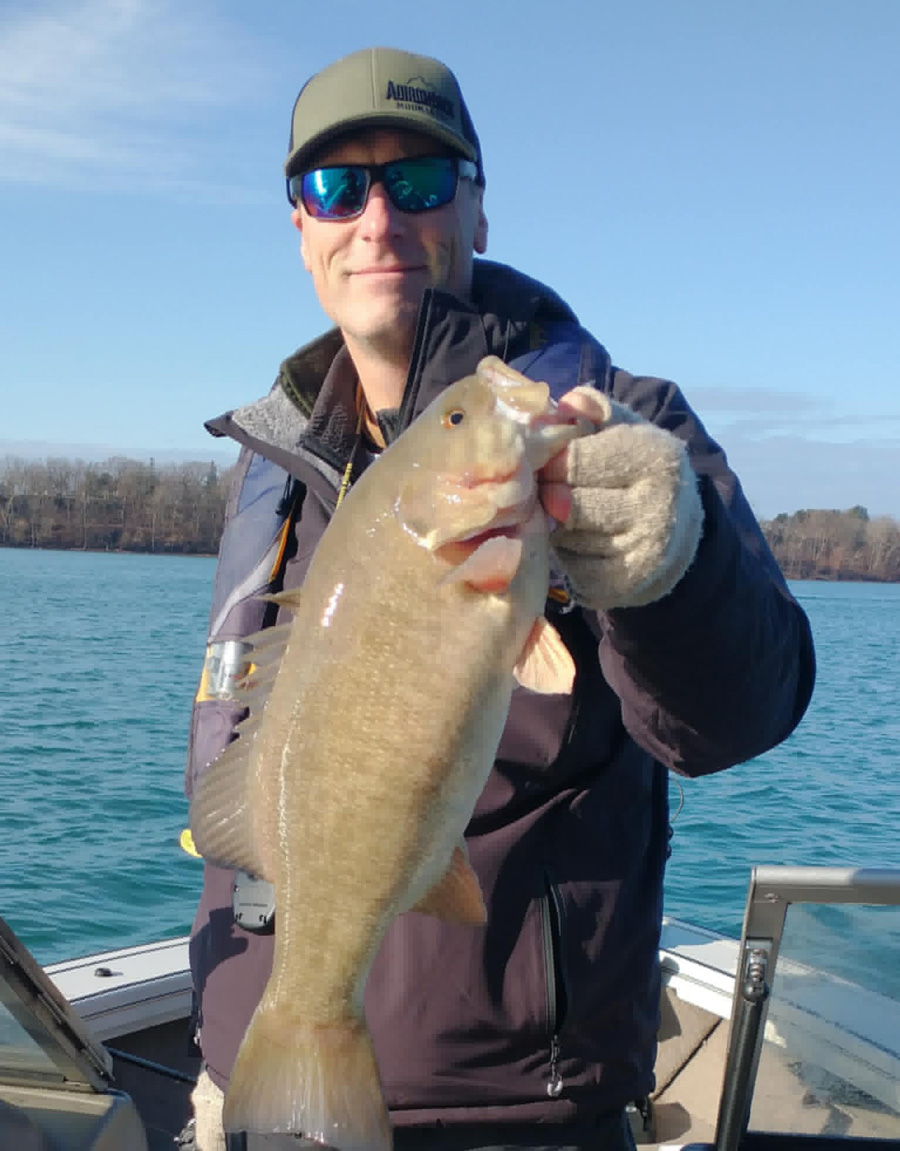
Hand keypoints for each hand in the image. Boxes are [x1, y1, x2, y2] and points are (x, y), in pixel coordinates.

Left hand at [538, 387, 703, 609]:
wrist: (678, 533)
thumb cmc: (636, 472)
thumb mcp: (625, 430)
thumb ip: (595, 411)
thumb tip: (567, 403)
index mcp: (657, 457)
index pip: (575, 461)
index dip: (551, 462)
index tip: (546, 463)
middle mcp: (657, 508)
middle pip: (566, 503)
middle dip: (551, 496)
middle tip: (554, 492)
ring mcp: (643, 553)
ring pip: (566, 537)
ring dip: (558, 527)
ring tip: (576, 516)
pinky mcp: (625, 587)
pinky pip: (571, 569)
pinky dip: (568, 556)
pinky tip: (585, 544)